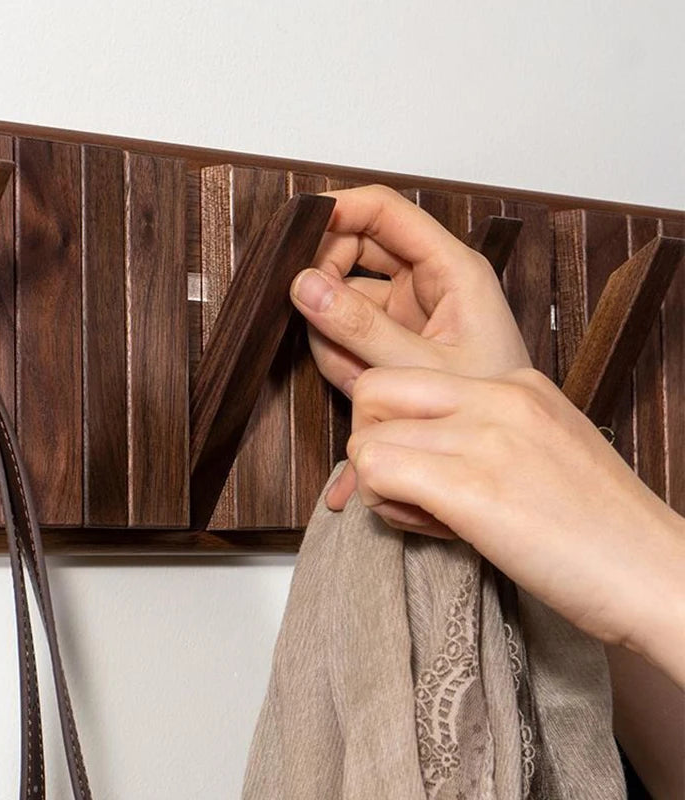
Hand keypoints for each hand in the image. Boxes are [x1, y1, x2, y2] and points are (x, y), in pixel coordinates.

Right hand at [289, 184, 530, 506]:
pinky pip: (345, 331)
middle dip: (329, 282)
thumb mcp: (419, 366)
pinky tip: (358, 381)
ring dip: (334, 332)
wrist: (496, 456)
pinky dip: (340, 357)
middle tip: (316, 314)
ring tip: (357, 371)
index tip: (296, 229)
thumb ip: (360, 326)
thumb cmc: (486, 406)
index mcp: (450, 268)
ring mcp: (405, 310)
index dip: (338, 210)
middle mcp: (426, 281)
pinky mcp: (390, 338)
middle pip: (354, 248)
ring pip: (342, 295)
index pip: (385, 211)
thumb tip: (304, 285)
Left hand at [344, 364, 684, 686]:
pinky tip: (434, 530)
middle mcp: (496, 396)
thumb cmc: (600, 528)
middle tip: (404, 488)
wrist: (661, 575)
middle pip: (372, 391)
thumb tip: (419, 445)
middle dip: (369, 443)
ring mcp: (486, 438)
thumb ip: (483, 432)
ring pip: (366, 439)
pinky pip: (377, 474)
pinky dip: (387, 507)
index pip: (406, 380)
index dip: (396, 427)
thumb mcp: (543, 448)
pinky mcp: (473, 488)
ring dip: (377, 485)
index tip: (423, 468)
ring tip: (425, 515)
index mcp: (513, 384)